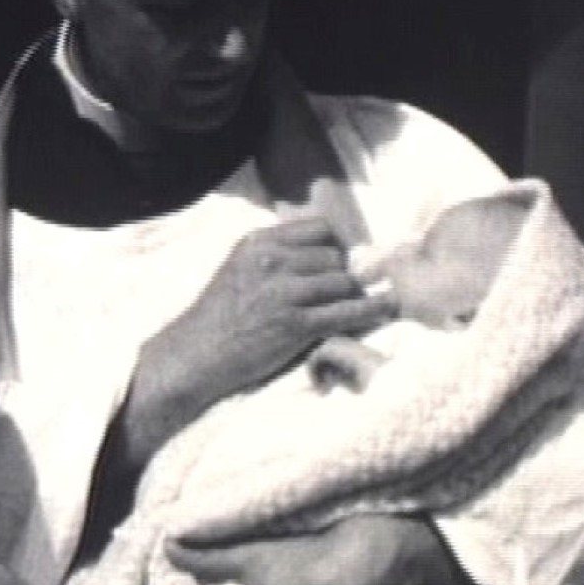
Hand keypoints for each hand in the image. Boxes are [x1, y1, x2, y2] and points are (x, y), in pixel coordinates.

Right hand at [126, 218, 394, 464]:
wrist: (197, 355)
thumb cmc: (219, 316)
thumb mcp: (240, 268)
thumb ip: (275, 254)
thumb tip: (326, 250)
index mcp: (256, 243)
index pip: (318, 229)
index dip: (333, 245)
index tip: (335, 262)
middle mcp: (271, 261)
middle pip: (334, 256)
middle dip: (341, 274)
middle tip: (341, 292)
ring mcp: (284, 293)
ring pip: (344, 281)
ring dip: (353, 295)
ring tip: (356, 305)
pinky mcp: (296, 325)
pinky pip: (348, 311)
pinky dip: (372, 310)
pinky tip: (387, 308)